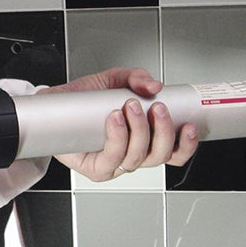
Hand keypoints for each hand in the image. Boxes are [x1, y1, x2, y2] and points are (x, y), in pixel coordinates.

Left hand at [38, 67, 198, 181]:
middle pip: (161, 156)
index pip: (174, 152)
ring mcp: (114, 163)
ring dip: (139, 130)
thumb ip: (136, 77)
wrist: (55, 105)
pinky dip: (118, 137)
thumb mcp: (114, 80)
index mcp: (144, 139)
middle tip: (155, 107)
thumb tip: (154, 85)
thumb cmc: (84, 99)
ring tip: (129, 106)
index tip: (190, 126)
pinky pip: (113, 159)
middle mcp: (132, 154)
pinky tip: (115, 119)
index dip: (187, 145)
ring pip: (138, 158)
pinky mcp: (96, 168)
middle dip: (163, 131)